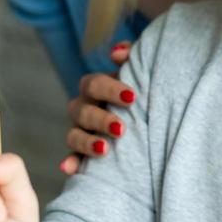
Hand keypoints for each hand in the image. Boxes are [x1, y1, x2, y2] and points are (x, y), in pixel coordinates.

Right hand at [60, 41, 135, 174]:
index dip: (110, 89)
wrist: (152, 118)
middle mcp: (84, 108)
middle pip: (82, 110)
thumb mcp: (141, 71)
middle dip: (101, 119)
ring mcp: (82, 132)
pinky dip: (70, 163)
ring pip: (73, 135)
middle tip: (122, 129)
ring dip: (86, 142)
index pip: (93, 83)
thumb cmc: (143, 89)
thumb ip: (131, 56)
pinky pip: (73, 160)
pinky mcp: (83, 155)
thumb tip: (117, 54)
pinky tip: (69, 168)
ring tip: (104, 150)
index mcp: (95, 87)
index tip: (132, 98)